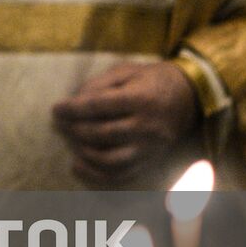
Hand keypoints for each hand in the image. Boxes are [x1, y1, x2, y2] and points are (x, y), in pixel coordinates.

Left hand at [51, 61, 199, 185]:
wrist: (189, 97)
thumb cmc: (151, 80)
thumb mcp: (126, 71)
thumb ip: (99, 84)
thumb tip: (73, 101)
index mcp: (140, 99)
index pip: (99, 106)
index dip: (73, 109)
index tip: (55, 109)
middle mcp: (147, 126)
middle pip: (102, 134)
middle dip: (75, 129)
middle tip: (61, 123)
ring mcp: (150, 147)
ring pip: (111, 160)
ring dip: (84, 153)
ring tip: (71, 142)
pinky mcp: (150, 160)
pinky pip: (122, 175)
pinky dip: (96, 175)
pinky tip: (77, 166)